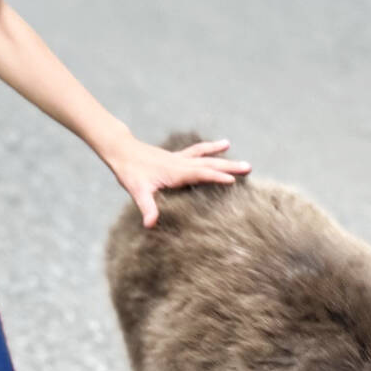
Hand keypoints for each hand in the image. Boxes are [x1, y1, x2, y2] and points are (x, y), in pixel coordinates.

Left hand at [105, 137, 251, 226]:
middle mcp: (181, 163)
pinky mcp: (177, 157)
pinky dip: (210, 149)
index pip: (200, 174)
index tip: (233, 180)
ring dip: (223, 157)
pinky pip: (198, 152)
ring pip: (206, 157)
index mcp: (175, 172)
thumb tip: (150, 224)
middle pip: (209, 164)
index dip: (215, 177)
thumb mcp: (137, 192)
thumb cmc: (130, 172)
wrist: (122, 151)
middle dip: (229, 167)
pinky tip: (221, 145)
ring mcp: (180, 159)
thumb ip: (146, 207)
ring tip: (241, 159)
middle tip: (249, 167)